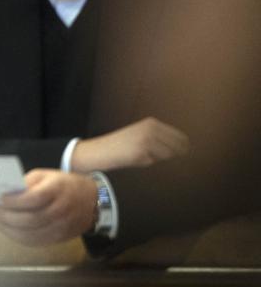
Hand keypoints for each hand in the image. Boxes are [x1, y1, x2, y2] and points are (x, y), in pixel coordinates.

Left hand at [0, 169, 97, 245]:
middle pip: (31, 219)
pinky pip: (37, 242)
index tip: (0, 199)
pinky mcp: (60, 238)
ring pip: (33, 234)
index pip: (33, 199)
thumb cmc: (63, 184)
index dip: (14, 201)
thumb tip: (6, 193)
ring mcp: (62, 227)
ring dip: (10, 230)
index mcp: (57, 190)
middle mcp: (61, 210)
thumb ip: (27, 182)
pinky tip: (10, 232)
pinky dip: (20, 238)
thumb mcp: (46, 175)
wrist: (92, 200)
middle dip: (8, 217)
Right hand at [71, 117, 189, 172]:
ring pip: (168, 155)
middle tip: (161, 159)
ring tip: (145, 157)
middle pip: (178, 147)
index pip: (181, 137)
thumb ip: (160, 138)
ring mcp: (147, 140)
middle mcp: (151, 129)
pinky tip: (138, 160)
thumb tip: (184, 150)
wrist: (102, 150)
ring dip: (161, 159)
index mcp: (152, 123)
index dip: (184, 147)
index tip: (181, 155)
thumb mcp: (141, 135)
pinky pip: (156, 162)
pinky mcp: (142, 152)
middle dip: (176, 155)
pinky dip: (150, 163)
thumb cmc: (123, 145)